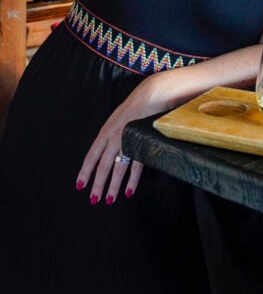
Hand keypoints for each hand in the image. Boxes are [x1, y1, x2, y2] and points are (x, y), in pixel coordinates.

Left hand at [76, 86, 151, 203]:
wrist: (153, 94)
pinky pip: (136, 165)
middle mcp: (114, 136)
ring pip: (117, 168)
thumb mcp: (118, 118)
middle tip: (94, 199)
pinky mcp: (141, 143)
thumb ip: (112, 132)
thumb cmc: (136, 105)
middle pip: (102, 165)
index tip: (80, 184)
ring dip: (112, 186)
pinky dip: (132, 180)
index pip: (92, 155)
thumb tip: (106, 149)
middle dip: (97, 184)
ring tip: (109, 199)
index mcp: (106, 130)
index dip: (85, 171)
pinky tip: (128, 190)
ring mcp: (127, 140)